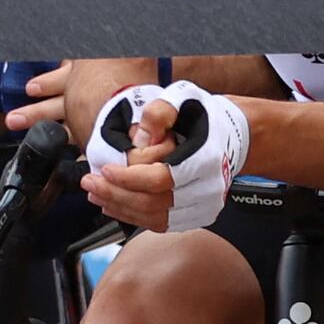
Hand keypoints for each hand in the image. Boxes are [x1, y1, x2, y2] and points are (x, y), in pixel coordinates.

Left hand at [84, 80, 249, 233]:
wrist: (234, 136)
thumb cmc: (204, 116)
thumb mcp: (182, 98)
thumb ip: (160, 112)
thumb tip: (141, 138)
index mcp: (205, 159)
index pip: (160, 179)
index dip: (128, 178)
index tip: (105, 169)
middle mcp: (208, 188)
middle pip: (153, 202)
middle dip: (115, 194)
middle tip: (89, 182)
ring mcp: (204, 206)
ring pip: (154, 218)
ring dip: (120, 208)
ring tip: (96, 194)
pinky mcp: (197, 216)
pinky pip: (161, 224)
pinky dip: (133, 217)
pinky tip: (114, 205)